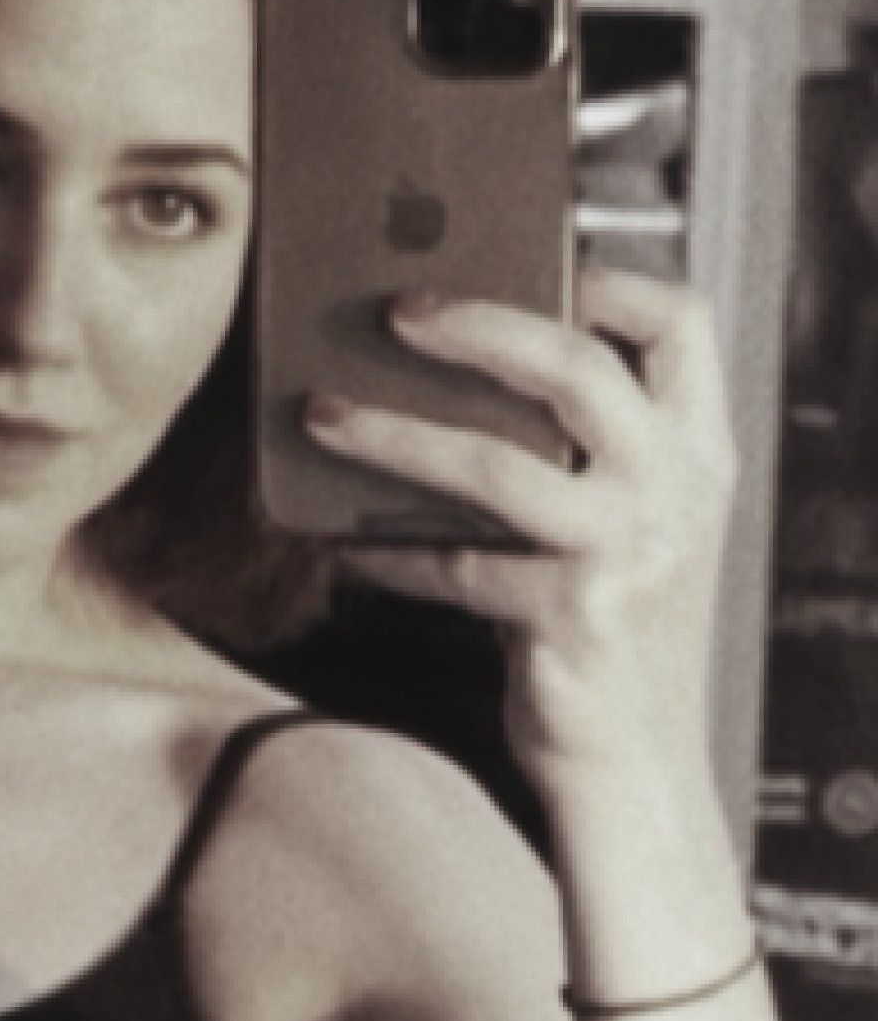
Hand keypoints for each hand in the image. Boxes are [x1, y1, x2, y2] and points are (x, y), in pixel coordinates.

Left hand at [302, 264, 739, 796]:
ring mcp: (630, 552)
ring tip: (323, 413)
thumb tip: (447, 362)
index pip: (683, 324)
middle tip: (395, 310)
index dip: (608, 275)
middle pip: (578, 368)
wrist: (637, 766)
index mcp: (697, 451)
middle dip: (479, 323)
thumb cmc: (611, 627)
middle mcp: (677, 490)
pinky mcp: (573, 615)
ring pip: (497, 464)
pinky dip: (388, 552)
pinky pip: (454, 565)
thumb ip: (581, 450)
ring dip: (395, 434)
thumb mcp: (628, 523)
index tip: (530, 254)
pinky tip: (341, 544)